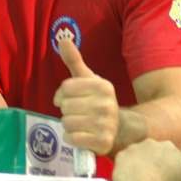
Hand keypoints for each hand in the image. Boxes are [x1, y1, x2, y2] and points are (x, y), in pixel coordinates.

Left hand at [52, 32, 118, 154]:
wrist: (118, 128)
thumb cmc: (96, 101)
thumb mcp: (86, 79)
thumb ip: (74, 60)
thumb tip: (62, 38)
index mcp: (103, 86)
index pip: (66, 87)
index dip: (61, 94)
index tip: (69, 98)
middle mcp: (107, 104)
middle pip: (65, 106)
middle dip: (66, 110)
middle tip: (77, 112)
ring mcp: (106, 124)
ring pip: (67, 122)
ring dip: (68, 125)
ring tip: (80, 123)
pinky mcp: (102, 142)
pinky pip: (72, 138)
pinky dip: (71, 138)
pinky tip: (81, 135)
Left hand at [113, 139, 180, 180]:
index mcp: (169, 146)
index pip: (168, 151)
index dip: (167, 162)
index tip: (166, 173)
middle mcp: (151, 142)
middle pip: (152, 150)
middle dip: (152, 159)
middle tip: (153, 177)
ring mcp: (134, 147)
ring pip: (137, 153)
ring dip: (139, 162)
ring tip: (140, 179)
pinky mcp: (121, 155)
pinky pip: (124, 159)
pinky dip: (126, 166)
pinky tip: (130, 178)